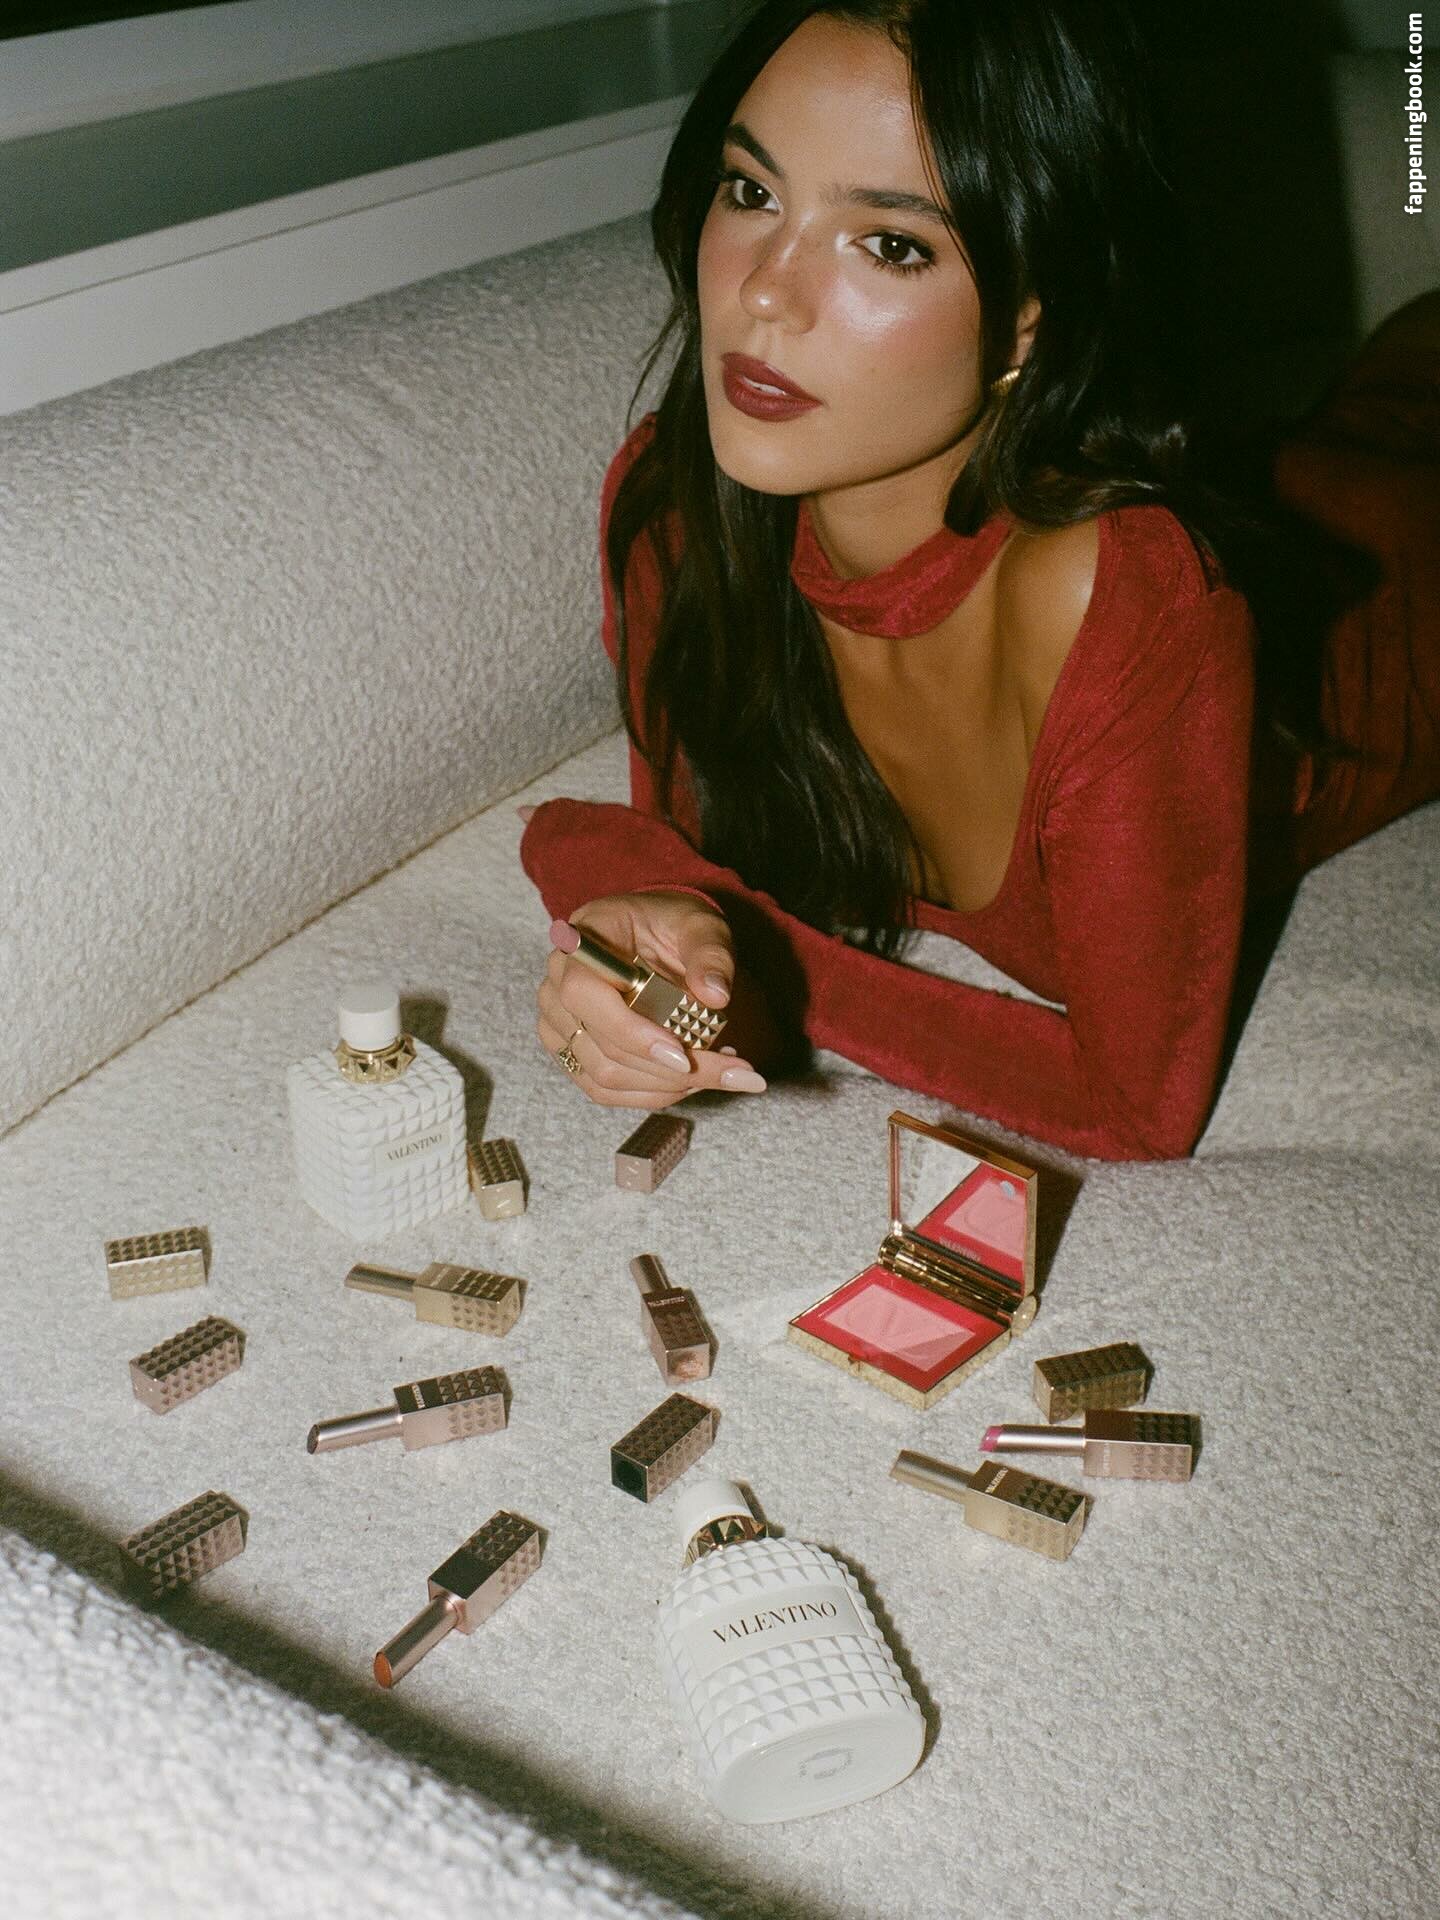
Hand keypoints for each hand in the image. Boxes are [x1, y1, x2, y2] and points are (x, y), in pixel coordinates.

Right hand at [537, 891, 767, 1108]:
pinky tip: (691, 1081)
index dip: (630, 1032)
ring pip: (606, 1075)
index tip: (683, 1055)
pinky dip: (652, 1093)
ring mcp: (557, 1023)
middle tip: (732, 1073)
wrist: (654, 936)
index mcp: (581, 942)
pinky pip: (604, 1090)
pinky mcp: (570, 1052)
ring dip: (667, 1086)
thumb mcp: (700, 925)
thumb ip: (710, 953)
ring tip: (720, 1073)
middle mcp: (556, 985)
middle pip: (602, 1047)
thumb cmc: (672, 925)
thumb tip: (715, 995)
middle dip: (670, 1070)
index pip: (584, 994)